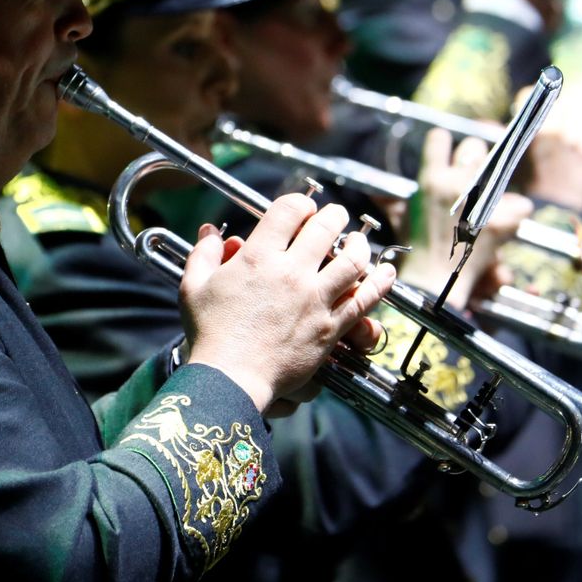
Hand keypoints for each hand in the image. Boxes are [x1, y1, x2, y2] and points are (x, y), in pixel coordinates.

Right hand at [180, 195, 396, 414]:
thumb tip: (210, 232)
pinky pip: (364, 300)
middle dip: (334, 215)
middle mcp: (291, 272)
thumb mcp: (194, 287)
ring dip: (359, 245)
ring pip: (352, 260)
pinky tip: (387, 272)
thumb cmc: (211, 334)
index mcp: (258, 257)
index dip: (299, 203)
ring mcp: (315, 299)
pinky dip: (380, 283)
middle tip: (336, 216)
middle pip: (326, 228)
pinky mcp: (330, 327)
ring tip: (358, 242)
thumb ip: (203, 254)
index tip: (302, 209)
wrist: (230, 378)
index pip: (289, 210)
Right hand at [401, 128, 529, 307]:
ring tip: (490, 210)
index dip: (443, 142)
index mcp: (430, 180)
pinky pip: (521, 205)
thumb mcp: (401, 220)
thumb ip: (391, 202)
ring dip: (498, 193)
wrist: (434, 282)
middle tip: (473, 180)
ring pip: (501, 176)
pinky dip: (516, 216)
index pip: (438, 138)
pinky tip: (503, 227)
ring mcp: (480, 201)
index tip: (448, 150)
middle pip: (475, 148)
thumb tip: (373, 192)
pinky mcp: (501, 220)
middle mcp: (455, 184)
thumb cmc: (414, 252)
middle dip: (476, 161)